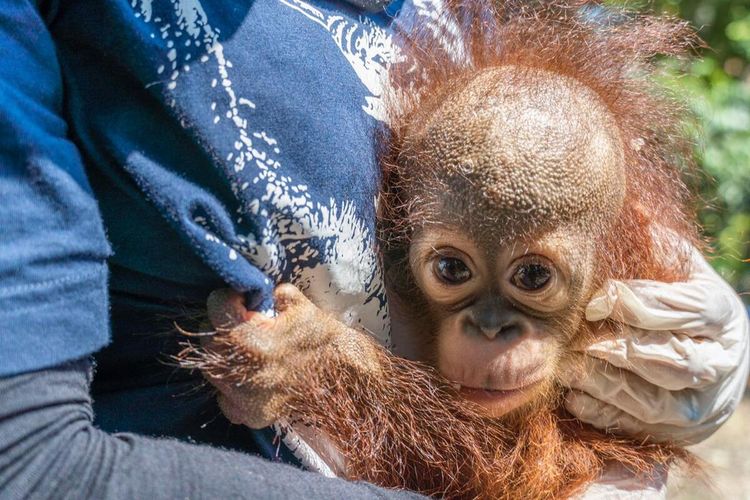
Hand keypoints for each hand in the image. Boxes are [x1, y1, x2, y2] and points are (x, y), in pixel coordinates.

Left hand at [199, 284, 378, 428]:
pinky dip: (233, 386)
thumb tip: (259, 290)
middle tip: (244, 323)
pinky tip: (253, 375)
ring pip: (213, 369)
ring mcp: (243, 399)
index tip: (239, 299)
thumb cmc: (325, 340)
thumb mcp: (302, 306)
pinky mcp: (249, 415)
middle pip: (209, 340)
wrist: (347, 381)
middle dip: (224, 327)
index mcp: (251, 341)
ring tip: (250, 349)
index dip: (228, 297)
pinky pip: (225, 397)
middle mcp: (241, 373)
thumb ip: (274, 294)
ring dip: (226, 356)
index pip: (216, 306)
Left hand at [562, 247, 748, 443]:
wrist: (703, 349)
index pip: (687, 310)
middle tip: (577, 341)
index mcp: (722, 313)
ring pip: (658, 403)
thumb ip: (654, 244)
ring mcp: (703, 403)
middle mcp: (722, 362)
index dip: (639, 305)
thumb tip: (629, 209)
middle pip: (676, 362)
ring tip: (569, 369)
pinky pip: (641, 429)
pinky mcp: (680, 431)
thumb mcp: (674, 265)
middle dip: (622, 351)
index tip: (595, 301)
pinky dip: (605, 413)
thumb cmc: (675, 296)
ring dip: (608, 386)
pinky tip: (574, 395)